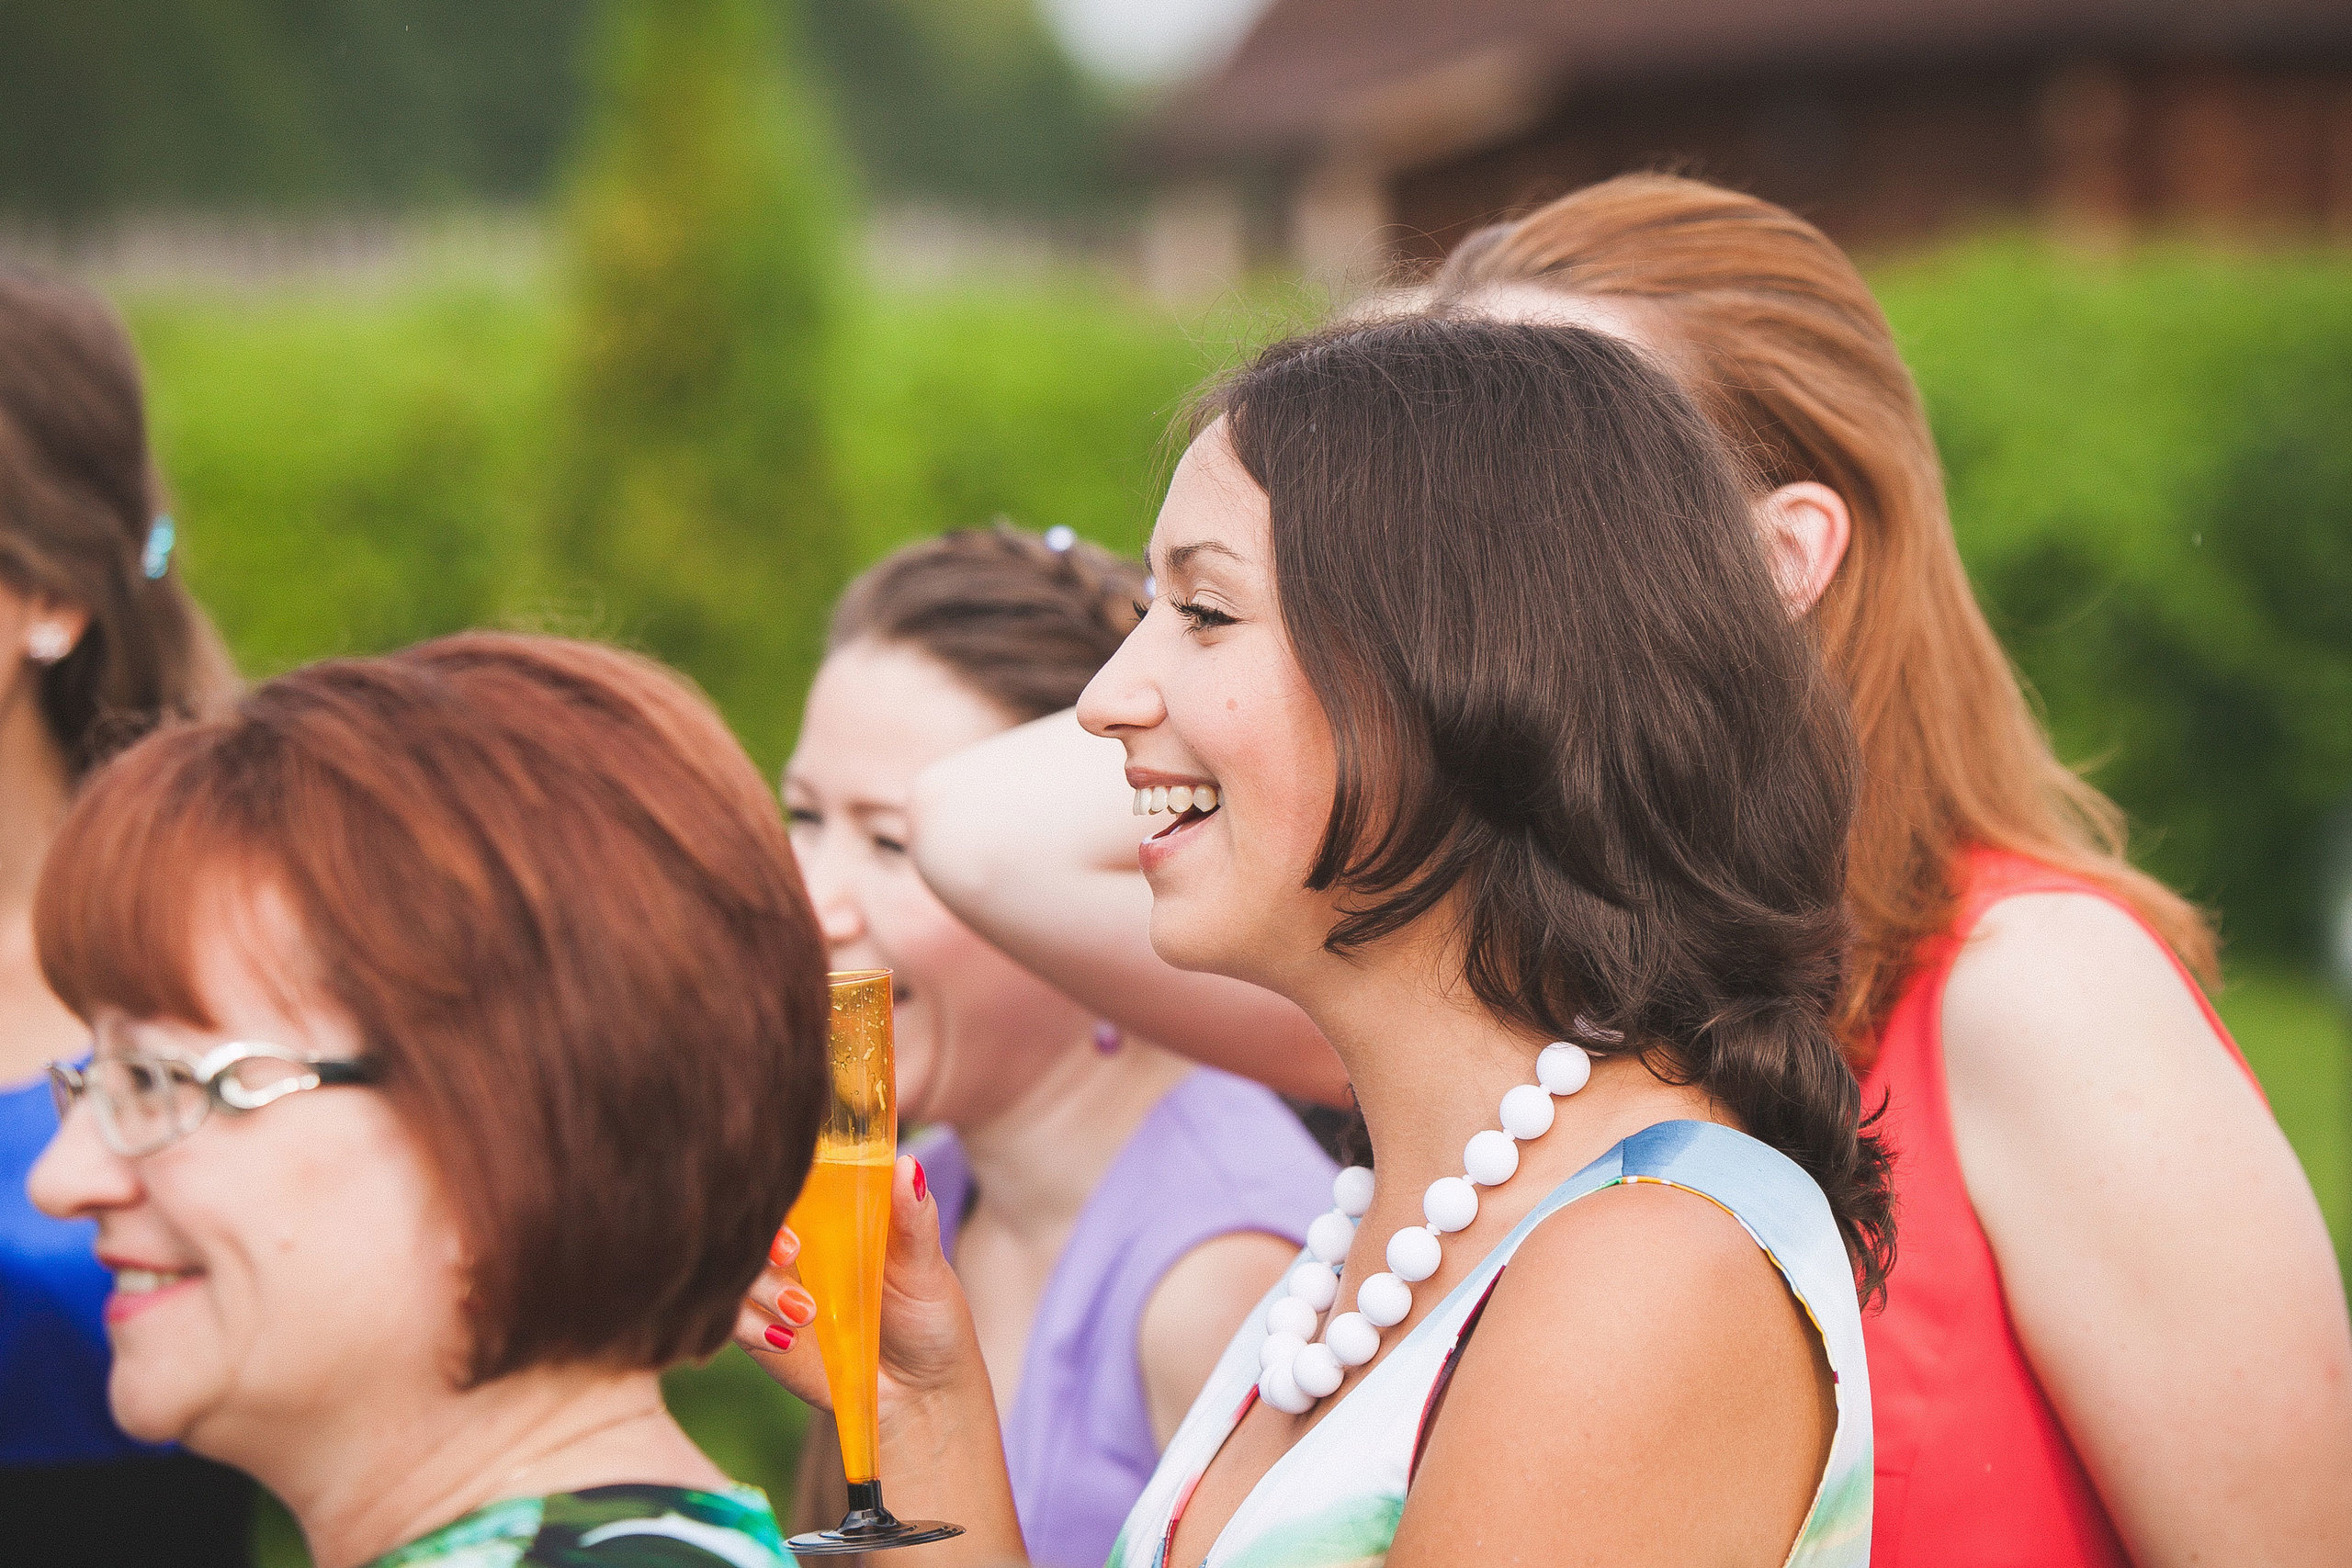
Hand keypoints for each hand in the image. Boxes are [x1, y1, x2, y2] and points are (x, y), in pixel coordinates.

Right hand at [733, 1156, 982, 1424]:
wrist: (916, 1392)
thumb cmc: (927, 1316)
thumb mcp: (925, 1268)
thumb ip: (913, 1219)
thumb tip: (908, 1165)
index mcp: (833, 1209)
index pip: (791, 1175)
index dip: (781, 1179)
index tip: (799, 1203)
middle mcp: (796, 1240)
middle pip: (750, 1216)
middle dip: (761, 1232)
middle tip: (790, 1253)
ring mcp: (771, 1283)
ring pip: (733, 1264)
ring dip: (758, 1283)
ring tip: (806, 1314)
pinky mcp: (756, 1327)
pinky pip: (727, 1316)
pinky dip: (747, 1324)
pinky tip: (785, 1340)